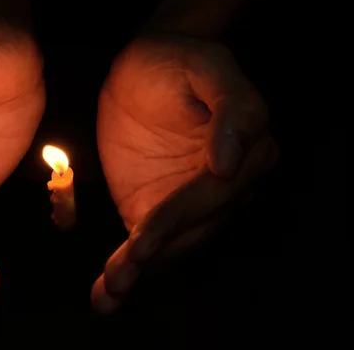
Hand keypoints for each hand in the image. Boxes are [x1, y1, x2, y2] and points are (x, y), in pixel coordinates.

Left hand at [92, 33, 277, 312]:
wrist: (150, 65)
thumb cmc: (180, 60)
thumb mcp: (207, 66)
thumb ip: (230, 109)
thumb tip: (231, 162)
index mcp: (246, 151)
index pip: (208, 194)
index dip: (176, 219)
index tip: (143, 240)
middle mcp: (226, 185)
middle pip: (191, 228)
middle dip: (154, 255)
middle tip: (119, 278)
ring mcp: (192, 199)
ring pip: (172, 243)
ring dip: (139, 271)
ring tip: (108, 294)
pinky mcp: (161, 205)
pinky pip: (150, 240)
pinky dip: (129, 266)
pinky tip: (106, 292)